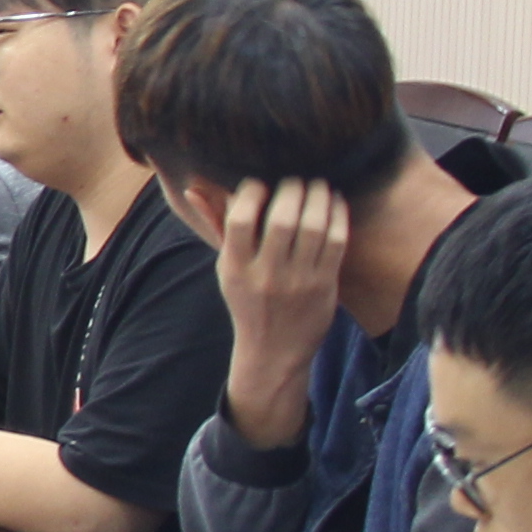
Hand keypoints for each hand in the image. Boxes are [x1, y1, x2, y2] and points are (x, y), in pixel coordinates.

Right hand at [212, 178, 349, 442]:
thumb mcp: (226, 269)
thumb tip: (194, 188)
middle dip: (293, 189)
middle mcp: (266, 275)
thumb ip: (215, 226)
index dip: (252, 193)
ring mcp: (298, 281)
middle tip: (297, 179)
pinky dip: (338, 216)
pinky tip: (335, 203)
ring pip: (313, 226)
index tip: (260, 182)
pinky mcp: (324, 286)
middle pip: (282, 219)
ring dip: (319, 197)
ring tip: (318, 185)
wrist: (274, 353)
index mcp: (235, 268)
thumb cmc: (248, 302)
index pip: (240, 220)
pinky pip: (336, 242)